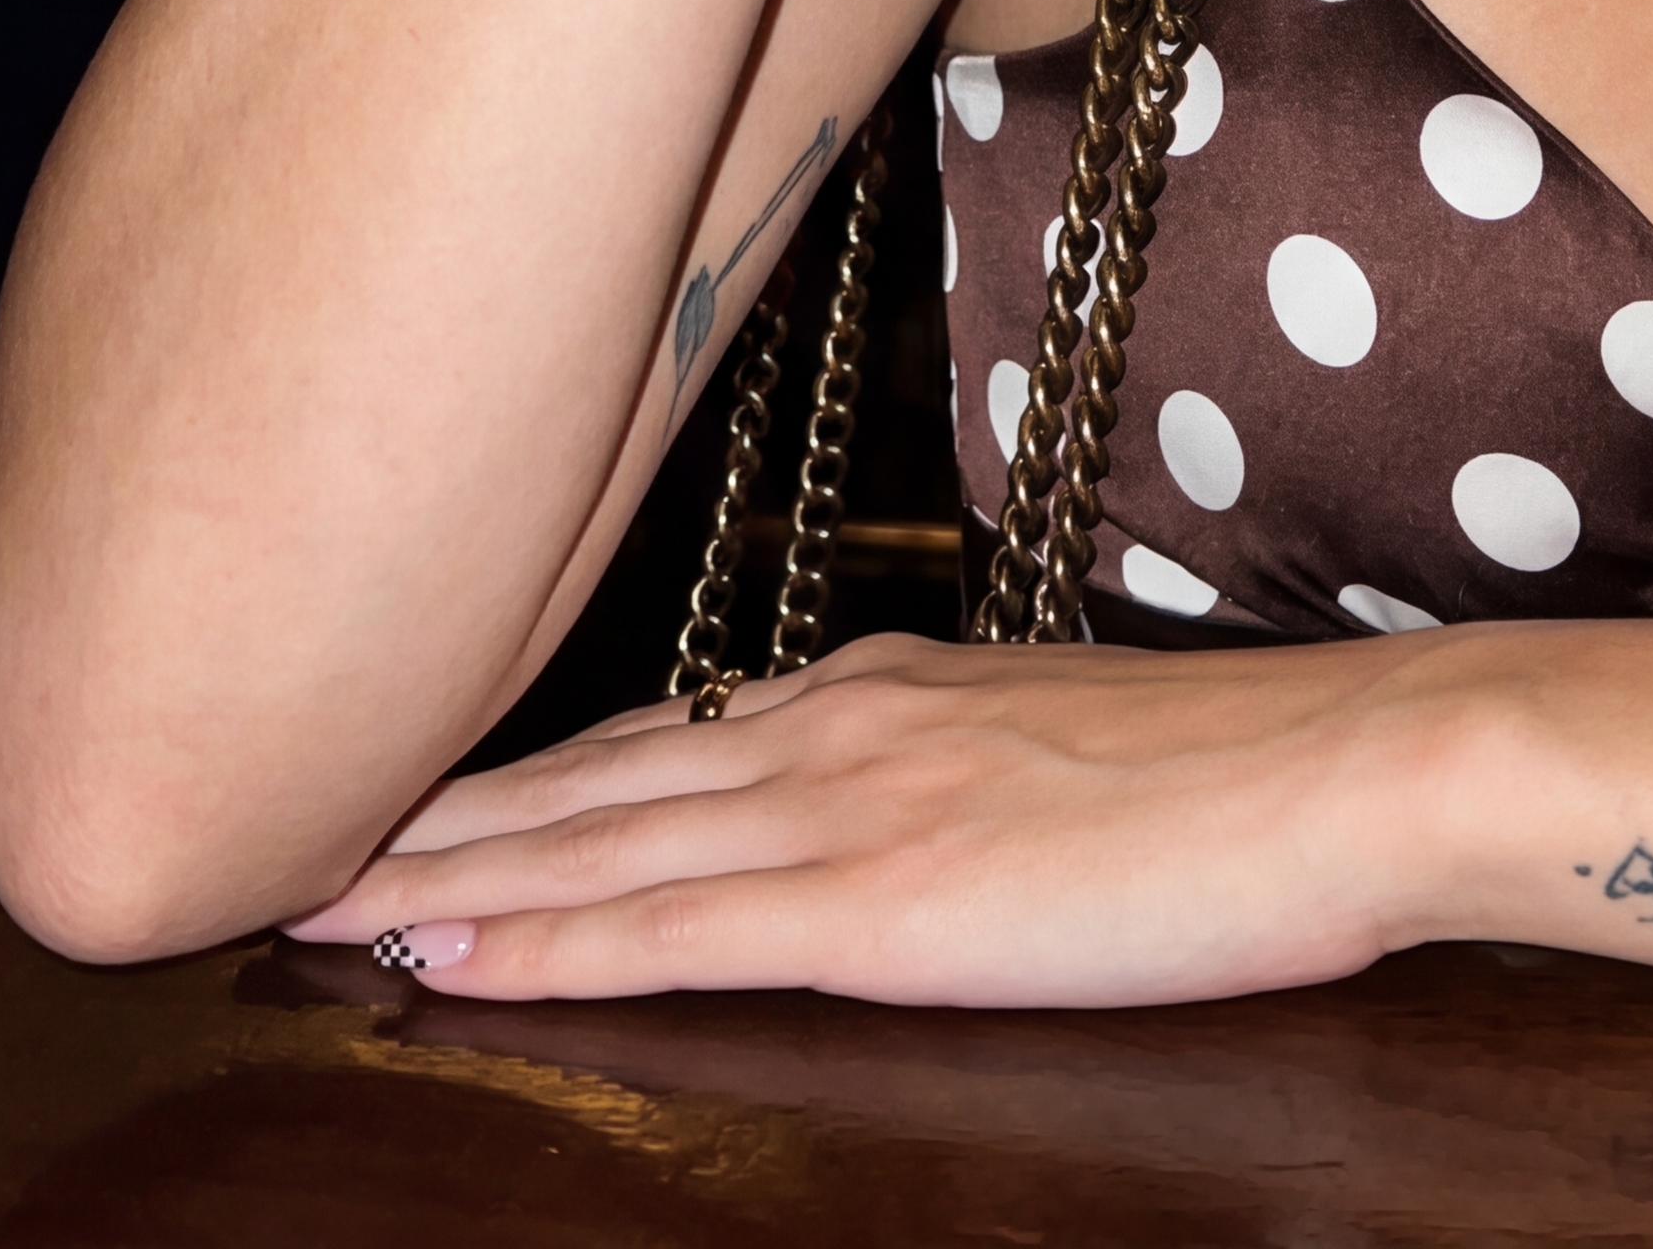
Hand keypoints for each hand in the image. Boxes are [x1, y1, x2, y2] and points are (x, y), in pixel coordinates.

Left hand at [278, 630, 1471, 1009]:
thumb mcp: (1074, 742)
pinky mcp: (880, 901)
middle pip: (598, 778)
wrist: (1352, 765)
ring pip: (599, 846)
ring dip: (449, 881)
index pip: (670, 733)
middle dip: (443, 820)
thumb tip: (904, 804)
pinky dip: (544, 948)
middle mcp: (843, 721)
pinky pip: (670, 930)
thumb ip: (965, 766)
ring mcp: (854, 804)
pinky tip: (450, 966)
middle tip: (299, 850)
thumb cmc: (1252, 770)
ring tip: (321, 911)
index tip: (426, 799)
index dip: (537, 774)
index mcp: (892, 686)